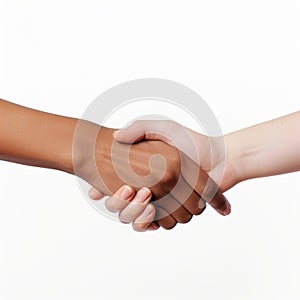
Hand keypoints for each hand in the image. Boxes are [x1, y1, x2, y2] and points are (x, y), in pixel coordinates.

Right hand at [87, 120, 230, 230]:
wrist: (220, 156)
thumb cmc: (191, 140)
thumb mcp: (162, 127)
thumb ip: (140, 128)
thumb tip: (115, 137)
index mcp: (145, 171)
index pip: (114, 184)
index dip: (102, 188)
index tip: (94, 189)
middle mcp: (150, 188)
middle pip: (122, 205)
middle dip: (117, 202)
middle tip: (116, 190)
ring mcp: (161, 200)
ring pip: (137, 216)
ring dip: (132, 211)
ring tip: (137, 195)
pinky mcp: (174, 211)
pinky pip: (155, 223)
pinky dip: (148, 222)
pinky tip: (148, 209)